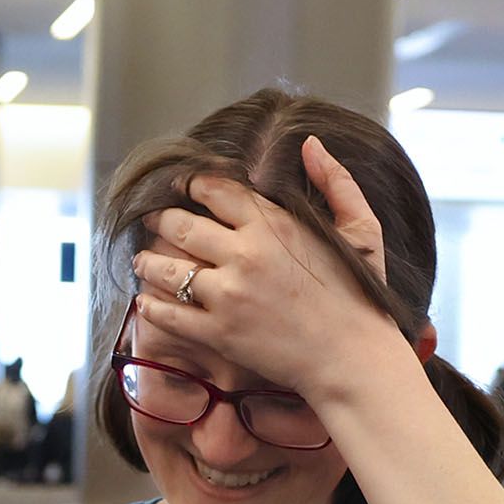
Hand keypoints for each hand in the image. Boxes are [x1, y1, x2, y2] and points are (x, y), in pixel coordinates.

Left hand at [124, 138, 405, 405]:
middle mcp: (243, 254)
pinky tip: (145, 301)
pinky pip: (170, 315)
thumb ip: (337, 181)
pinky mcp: (219, 334)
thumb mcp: (362, 230)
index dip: (193, 185)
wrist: (353, 360)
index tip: (184, 187)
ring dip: (148, 261)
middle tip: (153, 220)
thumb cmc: (361, 297)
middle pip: (182, 225)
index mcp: (273, 224)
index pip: (215, 190)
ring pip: (168, 269)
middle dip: (162, 219)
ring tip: (142, 259)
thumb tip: (310, 143)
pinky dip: (151, 307)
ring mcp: (227, 295)